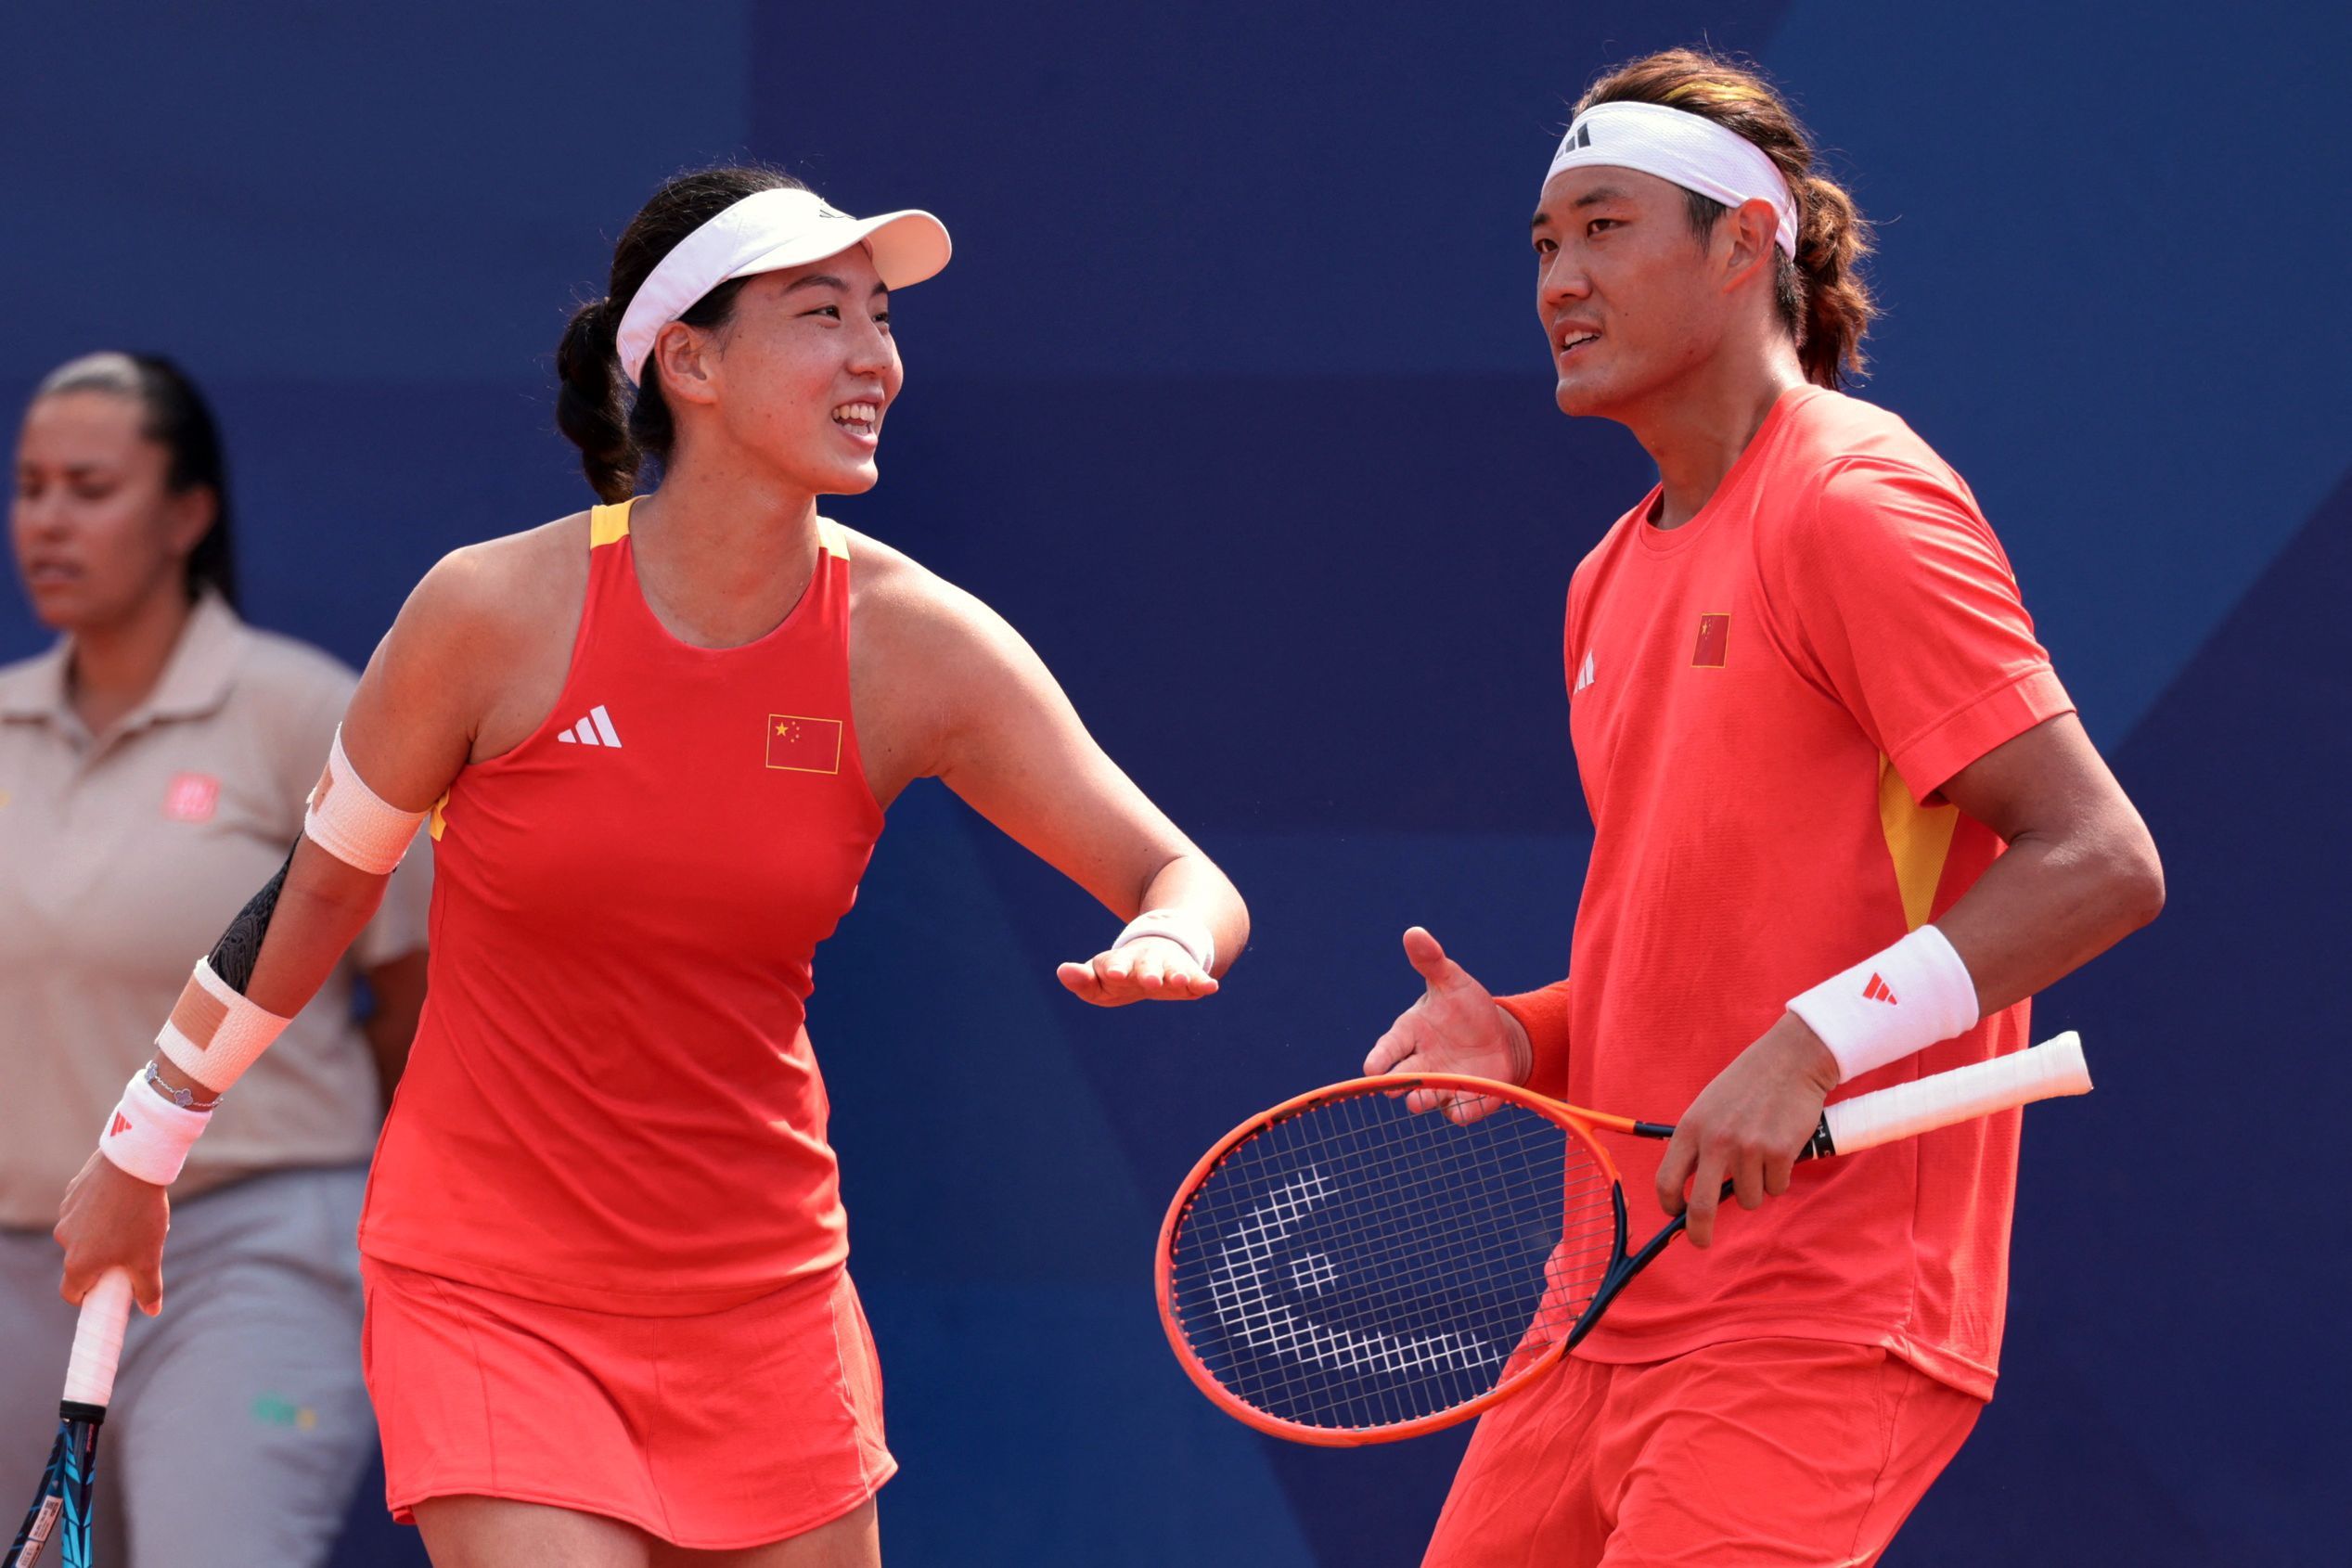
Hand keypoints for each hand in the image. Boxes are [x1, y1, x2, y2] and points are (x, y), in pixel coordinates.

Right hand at [54, 1151, 170, 1314]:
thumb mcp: (149, 1256)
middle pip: (79, 1263)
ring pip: (83, 1235)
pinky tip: (123, 1201)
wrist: (134, 1164)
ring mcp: (66, 1215)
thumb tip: (152, 1311)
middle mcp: (64, 1241)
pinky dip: (100, 1212)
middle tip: (129, 1253)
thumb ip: (148, 1288)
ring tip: (132, 1222)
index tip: (107, 1291)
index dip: (89, 1296)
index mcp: (78, 1263)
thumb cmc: (140, 1214)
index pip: (73, 1293)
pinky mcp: (73, 1193)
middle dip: (102, 1262)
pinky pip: (85, 1211)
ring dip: (102, 1235)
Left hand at [1057, 935, 1219, 1006]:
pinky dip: (1202, 981)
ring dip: (1177, 975)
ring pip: (1173, 969)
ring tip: (1182, 982)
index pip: (1115, 965)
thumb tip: (1062, 970)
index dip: (1115, 969)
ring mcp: (1168, 965)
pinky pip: (1196, 977)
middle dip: (1149, 972)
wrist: (1156, 952)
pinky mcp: (1187, 973)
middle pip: (1147, 964)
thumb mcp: (1099, 980)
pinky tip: (1210, 987)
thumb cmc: (1121, 972)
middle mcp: (1145, 960)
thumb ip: (1082, 979)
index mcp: (1120, 963)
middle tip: (1151, 981)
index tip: (1115, 974)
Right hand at [1362, 927, 1532, 1123]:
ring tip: (1420, 1101)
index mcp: (1410, 1035)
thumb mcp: (1452, 981)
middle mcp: (1420, 1063)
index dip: (1379, 1059)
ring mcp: (1441, 1085)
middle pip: (1402, 1078)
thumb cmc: (1466, 1007)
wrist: (1499, 1037)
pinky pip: (1461, 1111)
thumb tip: (1414, 932)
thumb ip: (1431, 961)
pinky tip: (1468, 1106)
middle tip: (1395, 1088)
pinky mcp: (1466, 1101)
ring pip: (1427, 1098)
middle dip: (1398, 1084)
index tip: (1370, 1069)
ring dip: (1424, 1100)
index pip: (1388, 1048)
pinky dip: (1463, 1111)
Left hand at [1654, 1013, 1839, 1247]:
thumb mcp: (1708, 1107)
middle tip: (1702, 1241)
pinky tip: (1782, 1150)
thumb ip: (1699, 1143)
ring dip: (1757, 1188)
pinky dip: (1780, 1177)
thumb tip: (1691, 1189)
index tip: (1676, 1215)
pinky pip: (1776, 1188)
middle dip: (1699, 1232)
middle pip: (1700, 1206)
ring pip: (1748, 1199)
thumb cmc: (1747, 1085)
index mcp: (1690, 1128)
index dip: (1669, 1205)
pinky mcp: (1779, 1154)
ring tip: (1763, 1156)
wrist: (1789, 1061)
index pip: (1666, 1179)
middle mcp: (1715, 1141)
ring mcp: (1748, 1149)